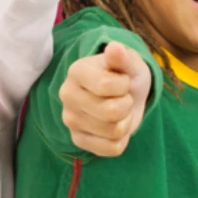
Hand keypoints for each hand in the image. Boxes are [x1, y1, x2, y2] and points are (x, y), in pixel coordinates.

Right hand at [60, 41, 151, 156]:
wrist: (124, 93)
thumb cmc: (125, 74)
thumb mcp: (130, 62)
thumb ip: (123, 57)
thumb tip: (114, 48)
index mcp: (76, 71)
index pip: (105, 86)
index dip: (124, 85)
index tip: (123, 80)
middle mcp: (67, 95)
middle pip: (111, 112)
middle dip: (127, 104)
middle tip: (123, 97)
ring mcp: (70, 120)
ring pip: (114, 132)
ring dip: (126, 121)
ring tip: (119, 110)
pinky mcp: (78, 140)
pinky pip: (111, 149)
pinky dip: (122, 139)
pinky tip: (115, 125)